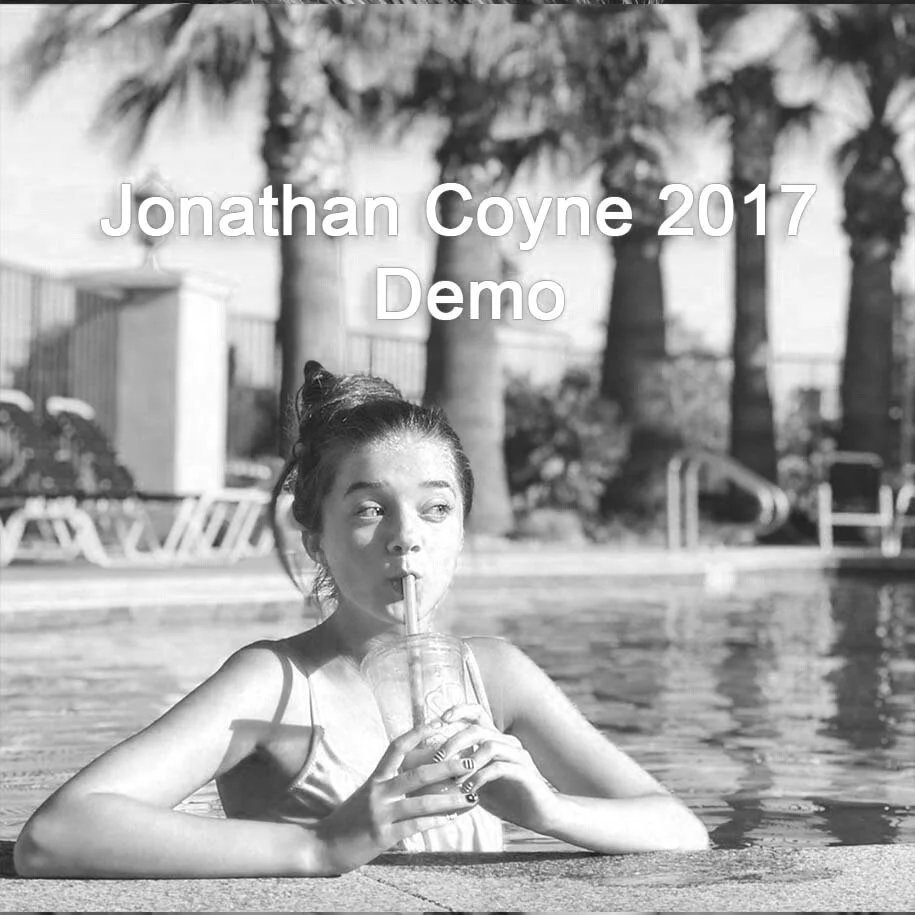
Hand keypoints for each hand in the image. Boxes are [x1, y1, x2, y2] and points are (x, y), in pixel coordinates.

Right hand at [314, 720, 475, 874]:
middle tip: (470, 761)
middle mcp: (379, 791)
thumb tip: (417, 777)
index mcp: (375, 778)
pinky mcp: (383, 836)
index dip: (418, 732)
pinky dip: (436, 822)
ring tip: (471, 797)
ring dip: (450, 800)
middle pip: (418, 773)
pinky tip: (451, 819)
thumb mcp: (366, 796)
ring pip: (422, 802)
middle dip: (447, 767)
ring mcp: (381, 813)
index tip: (438, 722)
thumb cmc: (348, 820)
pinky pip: (415, 826)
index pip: (397, 747)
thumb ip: (388, 785)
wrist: (322, 845)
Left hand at [434, 704, 557, 833]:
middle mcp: (507, 743)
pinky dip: (481, 777)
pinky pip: (500, 768)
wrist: (540, 814)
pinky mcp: (525, 773)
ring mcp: (518, 756)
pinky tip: (470, 791)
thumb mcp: (479, 783)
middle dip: (454, 742)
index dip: (459, 711)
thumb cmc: (507, 797)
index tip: (441, 719)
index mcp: (495, 740)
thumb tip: (429, 771)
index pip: (477, 713)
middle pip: (478, 729)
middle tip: (438, 760)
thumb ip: (460, 772)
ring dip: (467, 763)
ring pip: (490, 746)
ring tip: (454, 781)